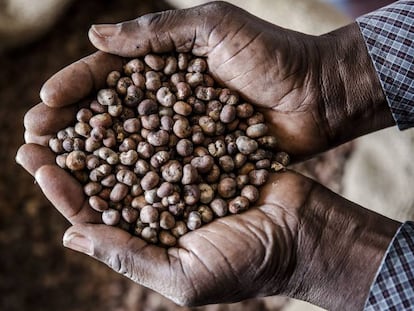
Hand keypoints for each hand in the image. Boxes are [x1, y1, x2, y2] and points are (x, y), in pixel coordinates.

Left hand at [15, 142, 399, 309]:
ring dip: (101, 129)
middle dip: (73, 154)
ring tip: (70, 106)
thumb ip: (129, 258)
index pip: (95, 213)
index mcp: (148, 236)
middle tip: (36, 131)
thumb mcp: (183, 276)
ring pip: (133, 148)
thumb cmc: (246, 263)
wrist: (300, 231)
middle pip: (106, 176)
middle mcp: (159, 203)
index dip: (64, 191)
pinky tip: (122, 97)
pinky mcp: (203, 150)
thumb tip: (71, 237)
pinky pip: (169, 130)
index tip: (38, 165)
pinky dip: (145, 114)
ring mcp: (181, 173)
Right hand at [26, 2, 393, 160]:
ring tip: (56, 167)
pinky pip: (161, 169)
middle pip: (110, 113)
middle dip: (72, 125)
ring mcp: (182, 132)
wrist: (316, 94)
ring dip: (93, 157)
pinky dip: (134, 178)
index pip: (109, 76)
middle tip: (34, 139)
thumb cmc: (272, 55)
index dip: (76, 88)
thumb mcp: (214, 26)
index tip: (46, 103)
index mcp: (165, 65)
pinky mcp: (201, 159)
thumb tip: (96, 36)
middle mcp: (167, 100)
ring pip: (129, 145)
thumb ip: (158, 31)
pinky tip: (106, 191)